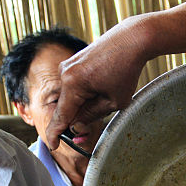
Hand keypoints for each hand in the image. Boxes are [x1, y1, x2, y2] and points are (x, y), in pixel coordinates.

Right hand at [47, 17, 151, 145]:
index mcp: (73, 83)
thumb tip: (77, 125)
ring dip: (87, 103)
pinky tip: (105, 84)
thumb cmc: (126, 70)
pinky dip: (87, 93)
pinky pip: (76, 86)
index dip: (57, 133)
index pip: (61, 116)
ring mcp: (67, 66)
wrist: (131, 40)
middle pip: (68, 106)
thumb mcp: (114, 101)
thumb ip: (93, 115)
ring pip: (73, 96)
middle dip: (80, 117)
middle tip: (101, 114)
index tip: (54, 145)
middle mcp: (65, 73)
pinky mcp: (73, 63)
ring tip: (109, 90)